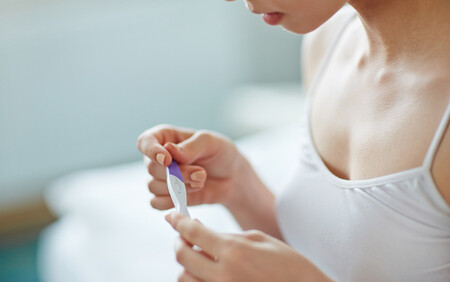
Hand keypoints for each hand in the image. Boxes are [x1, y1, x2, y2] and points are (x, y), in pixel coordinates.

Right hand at [137, 124, 246, 209]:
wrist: (232, 177)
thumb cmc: (221, 153)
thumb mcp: (211, 143)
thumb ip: (191, 147)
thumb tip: (169, 150)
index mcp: (165, 137)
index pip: (145, 142)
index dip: (151, 151)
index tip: (167, 160)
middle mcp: (158, 157)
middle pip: (151, 168)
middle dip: (177, 174)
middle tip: (201, 173)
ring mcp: (160, 177)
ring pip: (153, 187)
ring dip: (179, 188)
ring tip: (200, 181)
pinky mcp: (166, 196)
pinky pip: (156, 203)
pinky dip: (172, 201)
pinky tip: (191, 194)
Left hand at [166, 212, 331, 281]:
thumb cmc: (290, 265)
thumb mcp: (262, 240)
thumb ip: (230, 237)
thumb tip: (206, 236)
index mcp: (234, 252)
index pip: (193, 233)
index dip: (178, 221)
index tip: (171, 215)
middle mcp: (223, 275)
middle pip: (182, 257)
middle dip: (178, 242)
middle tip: (184, 235)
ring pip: (184, 277)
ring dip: (186, 263)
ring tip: (199, 254)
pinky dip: (196, 278)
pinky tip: (207, 269)